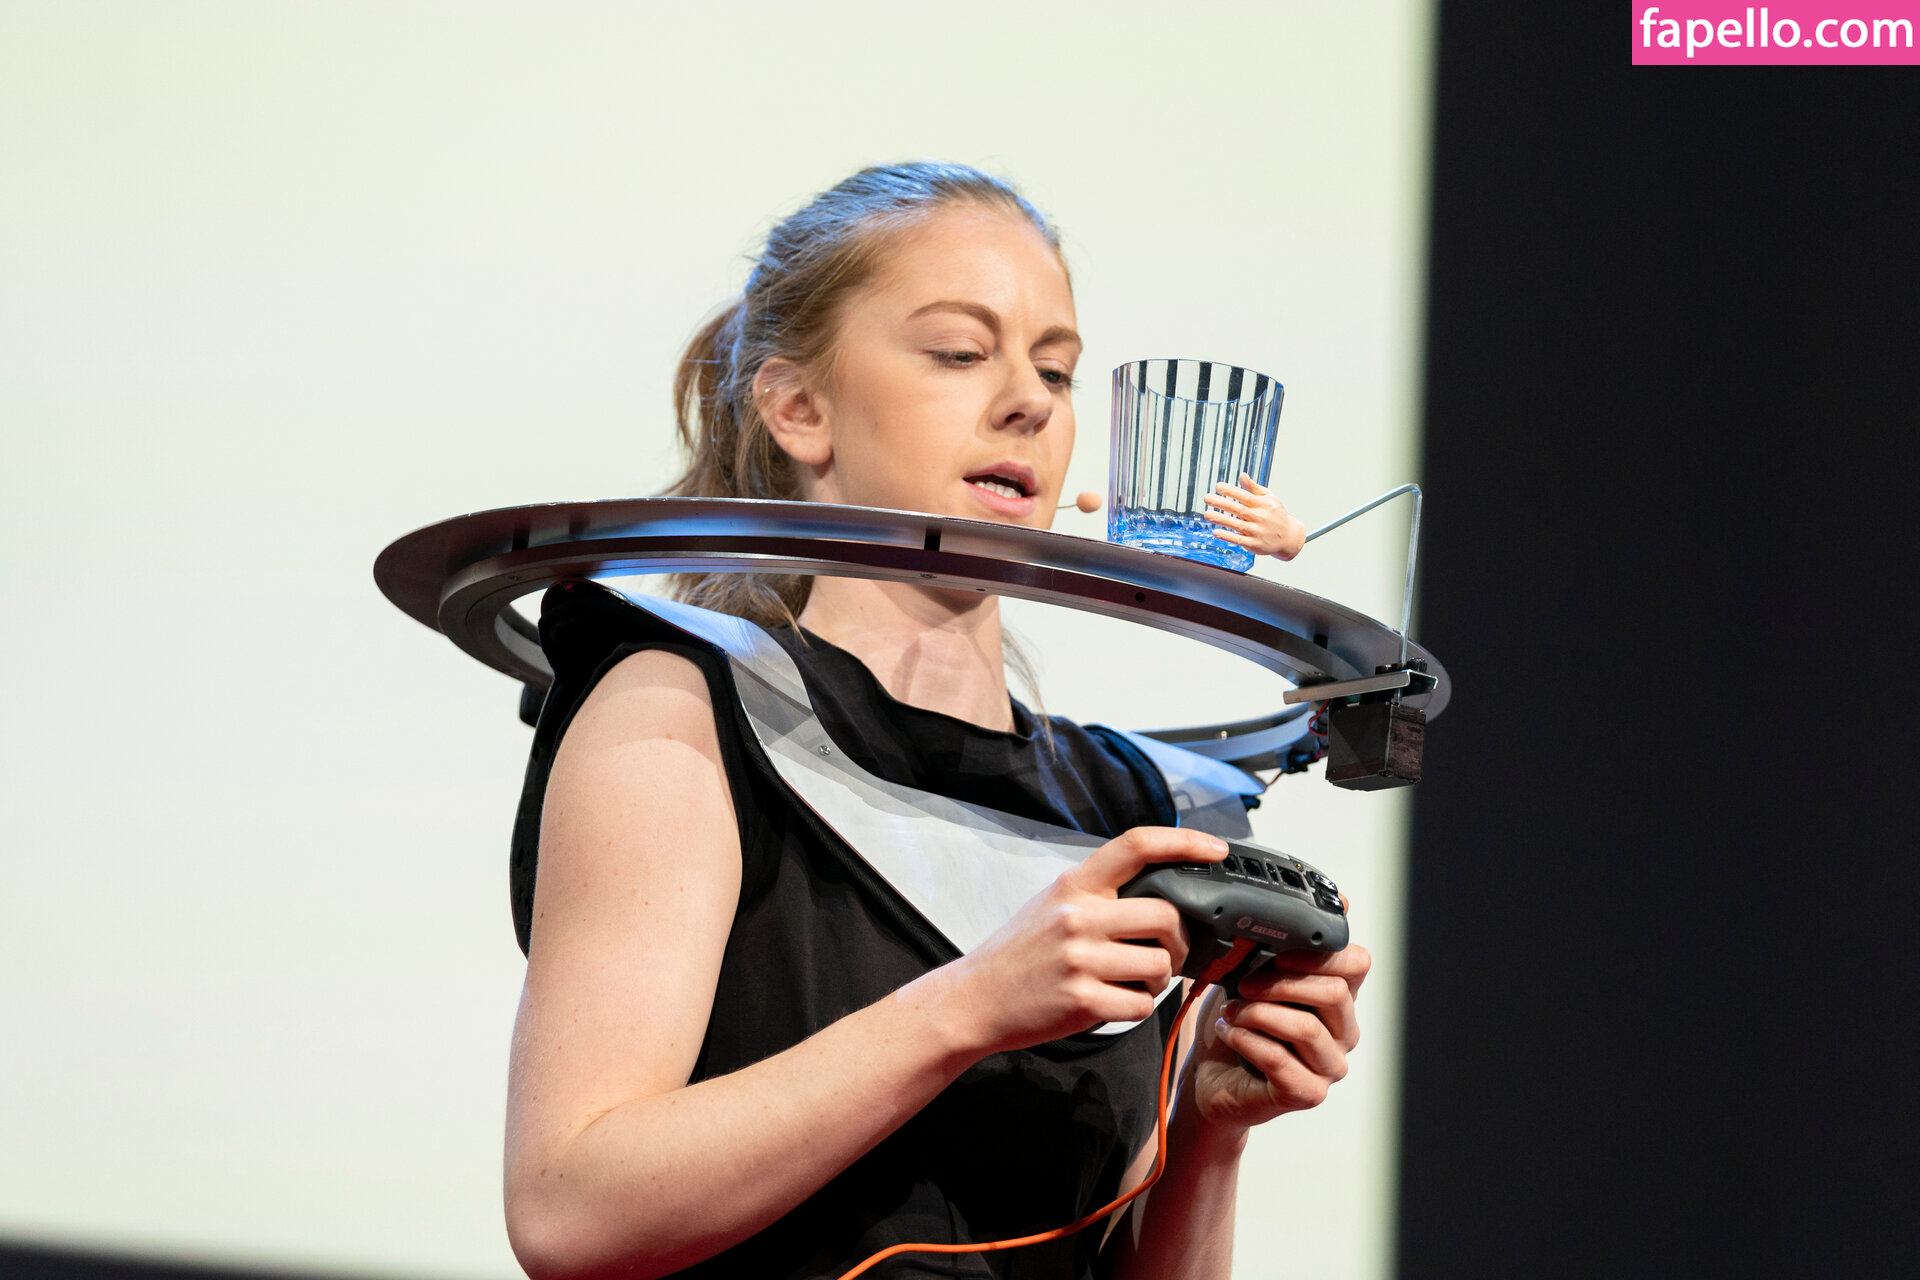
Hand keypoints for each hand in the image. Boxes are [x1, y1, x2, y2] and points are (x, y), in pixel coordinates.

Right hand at [941, 827, 1228, 1057]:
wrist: (974, 998)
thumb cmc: (1020, 953)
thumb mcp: (1052, 905)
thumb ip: (1100, 895)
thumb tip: (1163, 894)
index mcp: (1074, 886)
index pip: (1136, 845)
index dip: (1184, 842)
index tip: (1215, 849)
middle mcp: (1077, 916)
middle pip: (1166, 915)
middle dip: (1178, 938)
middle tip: (1165, 951)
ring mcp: (1079, 959)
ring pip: (1160, 964)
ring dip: (1158, 978)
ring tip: (1131, 980)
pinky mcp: (1082, 1001)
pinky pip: (1141, 1004)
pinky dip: (1137, 1007)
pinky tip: (1113, 1002)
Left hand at [1182, 942, 1370, 1131]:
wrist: (1211, 1079)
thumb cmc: (1238, 1024)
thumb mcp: (1252, 976)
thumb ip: (1279, 945)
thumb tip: (1318, 902)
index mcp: (1338, 998)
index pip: (1357, 964)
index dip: (1320, 953)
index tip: (1277, 953)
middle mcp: (1344, 1033)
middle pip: (1334, 993)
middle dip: (1281, 983)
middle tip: (1243, 984)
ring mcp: (1329, 1066)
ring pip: (1307, 1027)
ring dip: (1258, 1013)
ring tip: (1229, 1011)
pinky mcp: (1308, 1093)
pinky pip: (1280, 1060)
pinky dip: (1246, 1039)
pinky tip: (1228, 1031)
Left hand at [1202, 474, 1306, 559]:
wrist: (1289, 537)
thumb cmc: (1276, 515)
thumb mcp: (1269, 498)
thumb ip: (1253, 488)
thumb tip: (1242, 475)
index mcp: (1263, 504)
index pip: (1245, 496)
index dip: (1231, 491)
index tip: (1218, 486)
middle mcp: (1260, 517)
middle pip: (1239, 509)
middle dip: (1222, 503)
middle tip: (1207, 498)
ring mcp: (1257, 531)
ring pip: (1237, 525)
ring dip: (1221, 519)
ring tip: (1207, 514)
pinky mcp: (1255, 544)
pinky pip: (1239, 540)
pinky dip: (1228, 536)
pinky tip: (1216, 532)